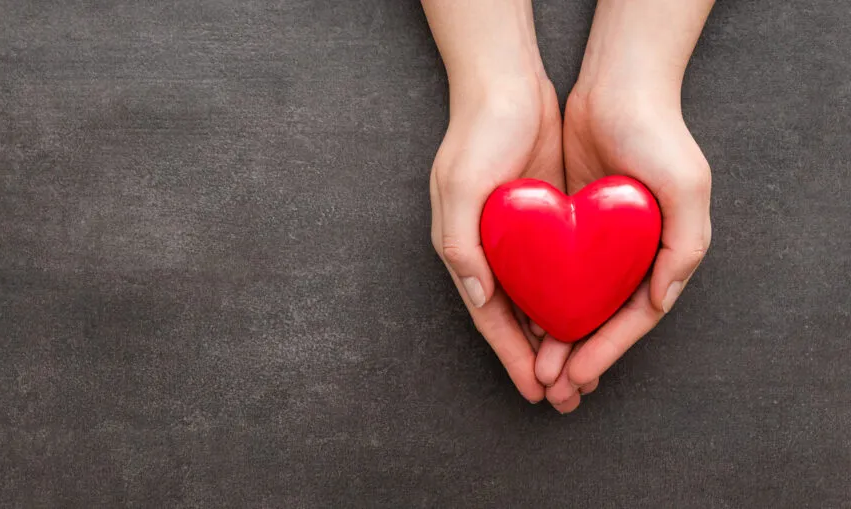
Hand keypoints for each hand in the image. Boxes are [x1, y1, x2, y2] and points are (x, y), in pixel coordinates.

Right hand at [430, 76, 567, 403]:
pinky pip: (558, 272)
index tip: (537, 392)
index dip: (513, 358)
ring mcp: (519, 238)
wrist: (506, 84)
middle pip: (516, 321)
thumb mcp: (459, 187)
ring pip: (540, 302)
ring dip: (558, 338)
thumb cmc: (477, 133)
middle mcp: (490, 252)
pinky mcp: (543, 221)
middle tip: (566, 397)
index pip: (492, 318)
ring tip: (582, 373)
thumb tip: (481, 299)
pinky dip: (570, 301)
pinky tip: (588, 320)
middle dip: (539, 361)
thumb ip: (461, 246)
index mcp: (465, 251)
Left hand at [536, 76, 711, 410]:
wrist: (617, 84)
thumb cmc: (658, 133)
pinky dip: (541, 298)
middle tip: (550, 389)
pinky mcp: (571, 222)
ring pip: (575, 301)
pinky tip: (521, 320)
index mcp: (664, 255)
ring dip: (556, 336)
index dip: (604, 351)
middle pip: (601, 319)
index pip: (631, 318)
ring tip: (534, 369)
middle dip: (578, 357)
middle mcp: (632, 253)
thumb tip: (659, 302)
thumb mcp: (686, 187)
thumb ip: (684, 247)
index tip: (573, 377)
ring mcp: (600, 240)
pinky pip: (553, 271)